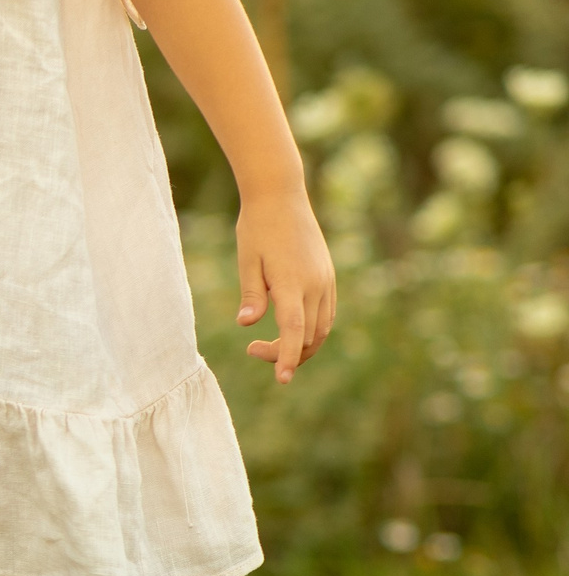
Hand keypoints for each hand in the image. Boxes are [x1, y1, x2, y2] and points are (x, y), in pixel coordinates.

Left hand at [236, 194, 335, 382]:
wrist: (281, 196)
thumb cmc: (257, 227)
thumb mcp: (247, 260)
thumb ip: (251, 295)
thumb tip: (246, 324)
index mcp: (292, 283)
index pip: (295, 331)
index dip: (289, 357)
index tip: (283, 379)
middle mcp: (316, 284)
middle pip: (310, 336)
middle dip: (287, 354)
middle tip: (252, 350)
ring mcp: (326, 280)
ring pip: (322, 328)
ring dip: (301, 345)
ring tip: (267, 344)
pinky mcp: (328, 276)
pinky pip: (325, 313)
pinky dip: (311, 330)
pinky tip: (288, 329)